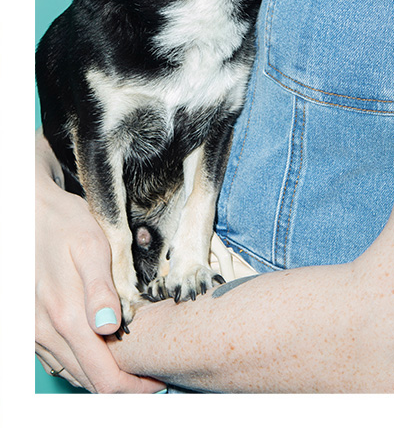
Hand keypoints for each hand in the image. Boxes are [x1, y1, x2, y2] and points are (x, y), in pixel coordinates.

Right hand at [34, 132, 163, 392]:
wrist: (30, 212)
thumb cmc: (66, 225)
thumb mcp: (91, 247)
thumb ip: (100, 290)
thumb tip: (109, 328)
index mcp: (65, 317)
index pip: (102, 376)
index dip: (132, 388)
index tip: (156, 382)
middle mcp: (46, 332)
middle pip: (88, 382)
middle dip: (122, 386)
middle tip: (153, 377)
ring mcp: (35, 333)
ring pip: (73, 374)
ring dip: (103, 377)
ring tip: (136, 366)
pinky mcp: (31, 328)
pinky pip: (59, 360)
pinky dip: (83, 365)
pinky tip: (104, 353)